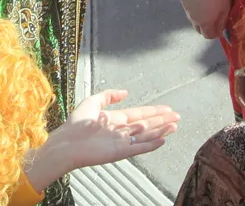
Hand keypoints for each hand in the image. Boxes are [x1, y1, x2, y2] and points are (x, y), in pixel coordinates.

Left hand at [24, 90, 179, 189]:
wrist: (67, 142)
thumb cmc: (76, 123)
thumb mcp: (92, 102)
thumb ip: (108, 96)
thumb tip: (126, 92)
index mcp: (115, 119)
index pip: (138, 114)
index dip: (152, 111)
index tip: (166, 108)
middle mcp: (121, 130)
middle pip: (146, 124)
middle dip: (161, 120)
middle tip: (177, 116)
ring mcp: (122, 141)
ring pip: (146, 135)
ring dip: (161, 130)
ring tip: (175, 125)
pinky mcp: (121, 151)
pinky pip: (140, 148)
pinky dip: (151, 144)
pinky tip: (163, 140)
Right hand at [180, 0, 231, 39]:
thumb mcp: (226, 11)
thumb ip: (222, 24)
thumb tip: (220, 32)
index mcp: (204, 23)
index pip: (207, 36)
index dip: (215, 34)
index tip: (220, 28)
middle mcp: (192, 18)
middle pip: (198, 28)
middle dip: (205, 26)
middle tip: (213, 18)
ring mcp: (185, 8)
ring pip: (192, 18)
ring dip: (198, 17)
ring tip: (205, 7)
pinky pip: (188, 8)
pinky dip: (193, 7)